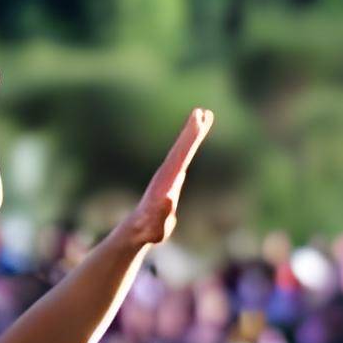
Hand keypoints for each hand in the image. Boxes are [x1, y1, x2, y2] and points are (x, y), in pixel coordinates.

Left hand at [120, 107, 211, 249]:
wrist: (139, 230)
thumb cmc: (149, 230)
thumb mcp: (156, 226)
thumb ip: (161, 213)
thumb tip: (167, 198)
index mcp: (165, 179)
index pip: (181, 154)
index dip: (190, 138)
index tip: (198, 122)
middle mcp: (166, 172)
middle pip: (181, 147)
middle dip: (192, 130)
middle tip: (203, 111)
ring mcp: (168, 174)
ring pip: (182, 150)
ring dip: (192, 133)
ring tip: (203, 115)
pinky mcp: (171, 178)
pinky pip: (183, 157)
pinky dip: (190, 145)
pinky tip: (193, 141)